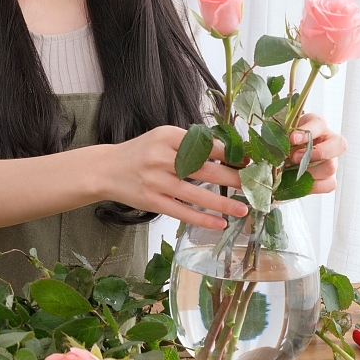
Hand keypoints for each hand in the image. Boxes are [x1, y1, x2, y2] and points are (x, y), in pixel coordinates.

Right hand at [103, 126, 248, 229]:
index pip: (206, 145)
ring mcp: (156, 181)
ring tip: (243, 208)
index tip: (248, 161)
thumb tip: (226, 153)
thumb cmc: (141, 153)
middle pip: (205, 169)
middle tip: (253, 184)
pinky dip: (203, 219)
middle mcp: (162, 157)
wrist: (106, 169)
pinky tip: (220, 223)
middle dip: (233, 178)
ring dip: (223, 203)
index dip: (230, 154)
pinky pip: (182, 212)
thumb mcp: (162, 137)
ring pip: (196, 194)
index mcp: (168, 136)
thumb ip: (189, 143)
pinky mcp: (152, 201)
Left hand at [287, 113, 345, 193]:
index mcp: (318, 126)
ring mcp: (332, 160)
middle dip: (315, 153)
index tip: (293, 139)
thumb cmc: (286, 142)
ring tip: (293, 172)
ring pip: (331, 167)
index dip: (308, 131)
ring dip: (310, 171)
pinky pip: (329, 184)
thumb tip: (279, 146)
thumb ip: (283, 137)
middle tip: (295, 158)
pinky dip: (313, 185)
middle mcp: (330, 142)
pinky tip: (299, 182)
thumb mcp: (284, 135)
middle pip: (338, 145)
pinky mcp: (330, 178)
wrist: (285, 156)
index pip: (320, 124)